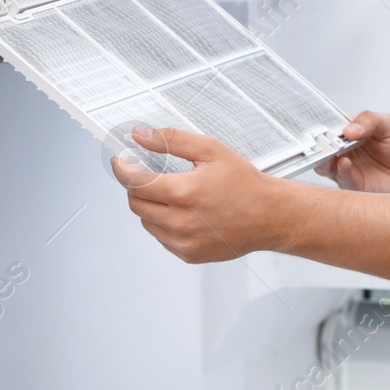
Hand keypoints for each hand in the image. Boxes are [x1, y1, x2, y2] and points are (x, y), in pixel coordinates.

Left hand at [111, 126, 282, 262]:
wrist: (269, 216)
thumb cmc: (245, 184)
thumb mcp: (211, 150)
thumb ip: (172, 140)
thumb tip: (141, 135)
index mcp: (185, 193)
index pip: (135, 183)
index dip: (122, 170)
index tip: (120, 162)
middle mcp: (181, 222)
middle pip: (136, 204)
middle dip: (136, 187)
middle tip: (147, 175)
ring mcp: (184, 242)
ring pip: (146, 222)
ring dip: (149, 206)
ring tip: (171, 194)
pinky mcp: (189, 254)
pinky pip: (161, 238)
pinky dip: (163, 224)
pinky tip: (182, 212)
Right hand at [314, 111, 389, 193]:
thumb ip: (370, 120)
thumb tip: (348, 130)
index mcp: (351, 130)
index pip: (331, 123)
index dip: (325, 122)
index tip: (324, 121)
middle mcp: (344, 148)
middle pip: (323, 143)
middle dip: (320, 140)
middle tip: (325, 137)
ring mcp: (346, 167)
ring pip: (324, 162)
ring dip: (324, 156)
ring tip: (333, 151)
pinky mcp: (352, 184)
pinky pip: (341, 177)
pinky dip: (340, 170)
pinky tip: (345, 162)